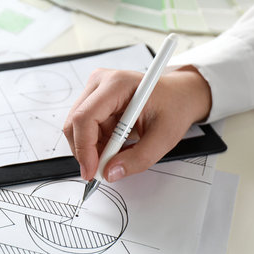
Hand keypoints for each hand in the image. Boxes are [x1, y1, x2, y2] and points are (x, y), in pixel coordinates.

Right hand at [63, 65, 211, 181]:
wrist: (177, 96)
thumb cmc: (173, 107)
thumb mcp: (164, 138)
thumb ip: (138, 159)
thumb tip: (110, 172)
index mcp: (118, 84)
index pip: (85, 117)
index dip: (84, 148)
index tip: (91, 171)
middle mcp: (101, 82)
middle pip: (75, 123)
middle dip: (85, 151)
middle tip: (102, 170)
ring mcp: (94, 89)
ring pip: (76, 127)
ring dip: (91, 148)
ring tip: (116, 153)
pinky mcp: (92, 99)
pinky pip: (83, 128)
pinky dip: (94, 143)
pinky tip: (113, 144)